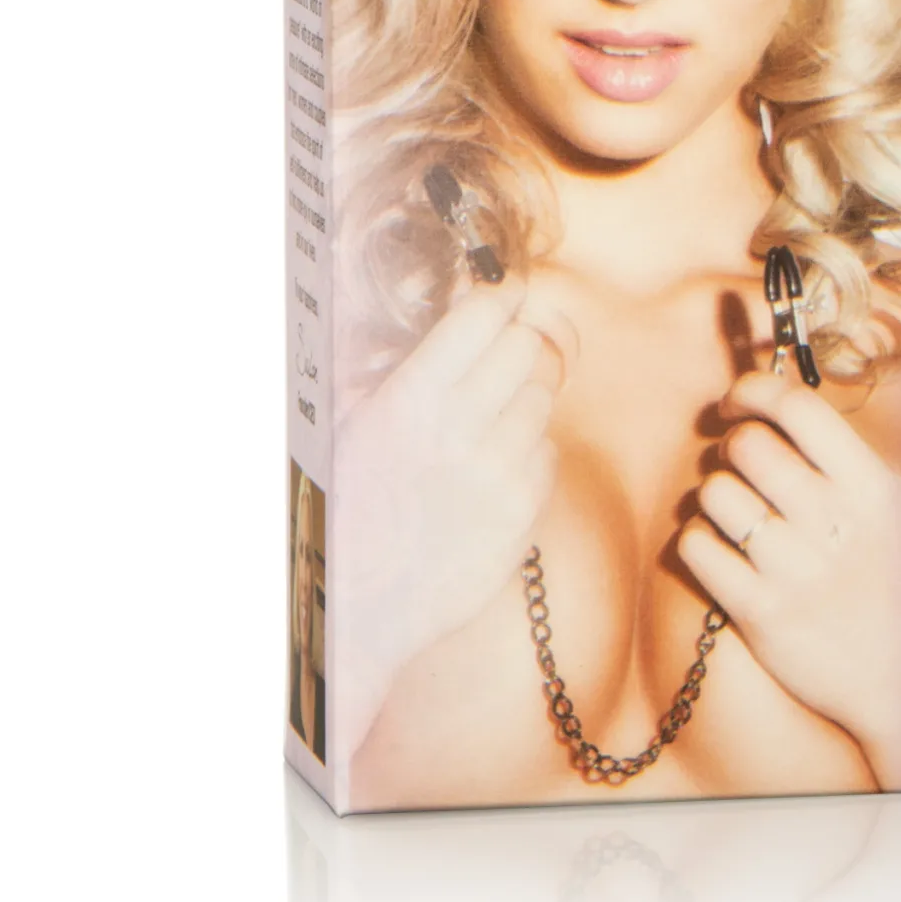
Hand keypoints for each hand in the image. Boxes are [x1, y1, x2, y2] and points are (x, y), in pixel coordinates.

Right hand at [326, 274, 568, 766]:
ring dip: (522, 401)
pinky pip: (548, 453)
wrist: (363, 606)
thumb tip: (464, 295)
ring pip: (543, 397)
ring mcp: (499, 473)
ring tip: (484, 427)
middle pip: (528, 348)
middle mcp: (460, 429)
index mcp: (410, 398)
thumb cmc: (352, 505)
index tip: (504, 295)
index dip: (500, 298)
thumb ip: (407, 360)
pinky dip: (529, 454)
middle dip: (516, 345)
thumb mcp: (354, 423)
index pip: (485, 314)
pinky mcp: (524, 513)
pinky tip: (491, 473)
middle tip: (496, 360)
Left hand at [678, 369, 900, 790]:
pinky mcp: (760, 614)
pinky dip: (697, 540)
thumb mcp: (900, 514)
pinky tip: (720, 551)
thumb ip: (848, 462)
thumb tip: (782, 406)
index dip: (755, 391)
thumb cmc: (898, 590)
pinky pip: (696, 548)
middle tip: (739, 466)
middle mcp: (836, 523)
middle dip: (732, 447)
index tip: (737, 401)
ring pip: (714, 493)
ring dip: (713, 495)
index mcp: (874, 489)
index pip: (800, 408)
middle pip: (748, 445)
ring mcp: (796, 570)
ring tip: (733, 513)